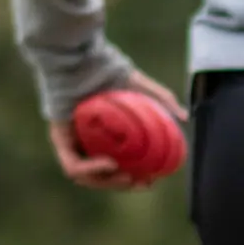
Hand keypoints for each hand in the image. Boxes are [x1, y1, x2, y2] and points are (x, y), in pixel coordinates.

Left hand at [47, 70, 187, 190]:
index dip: (134, 177)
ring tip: (128, 178)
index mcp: (101, 135)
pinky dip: (93, 170)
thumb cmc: (106, 68)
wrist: (79, 58)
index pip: (116, 165)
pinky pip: (74, 165)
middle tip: (143, 184)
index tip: (152, 180)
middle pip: (102, 175)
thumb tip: (185, 117)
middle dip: (123, 186)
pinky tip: (111, 164)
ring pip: (87, 177)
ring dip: (108, 184)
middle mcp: (84, 141)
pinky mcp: (58, 140)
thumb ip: (163, 100)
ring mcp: (70, 142)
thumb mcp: (141, 86)